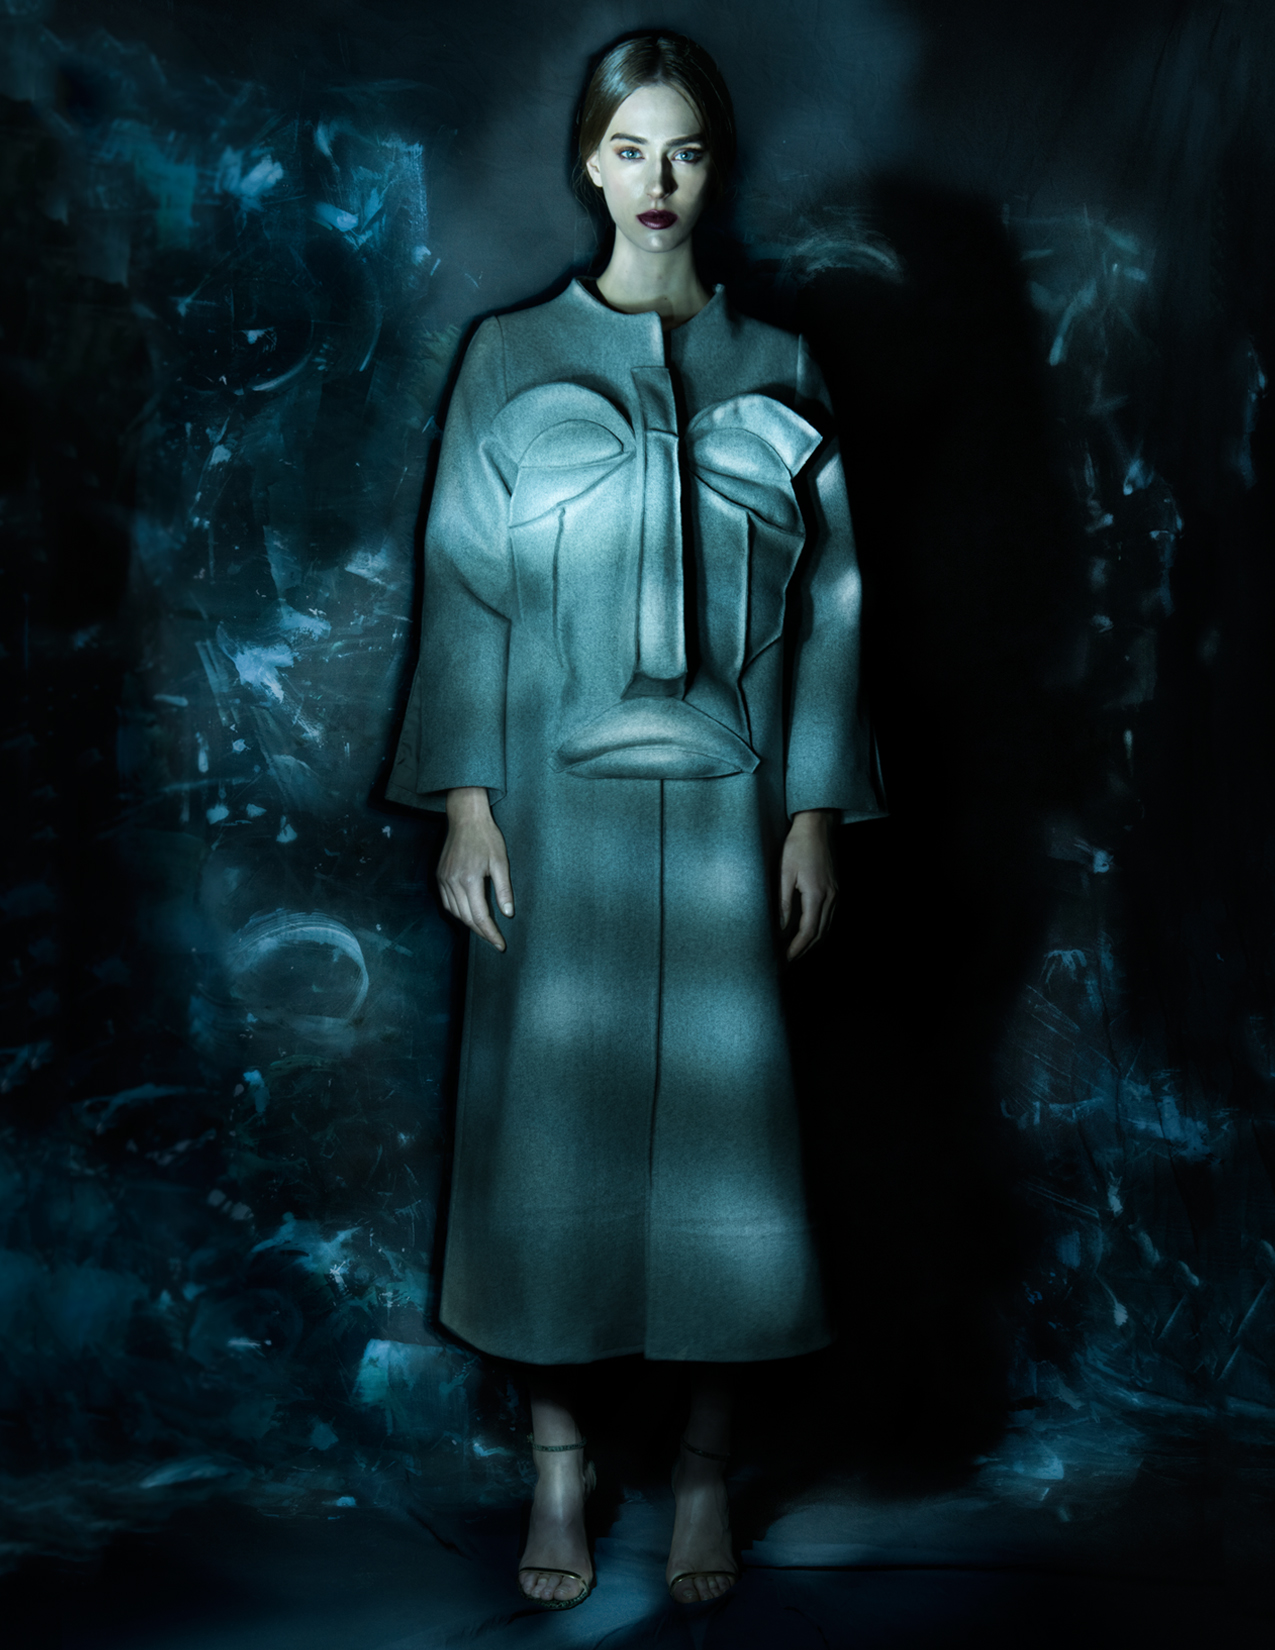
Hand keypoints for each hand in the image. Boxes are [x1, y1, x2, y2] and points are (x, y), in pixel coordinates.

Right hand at [438, 787, 513, 951]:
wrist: (466, 818)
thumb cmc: (486, 837)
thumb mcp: (500, 862)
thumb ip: (503, 889)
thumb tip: (507, 914)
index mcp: (469, 880)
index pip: (480, 916)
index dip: (491, 933)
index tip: (501, 945)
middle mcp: (453, 882)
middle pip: (467, 918)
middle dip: (482, 932)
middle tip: (495, 941)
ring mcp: (443, 879)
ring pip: (455, 912)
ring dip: (469, 924)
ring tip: (485, 931)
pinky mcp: (439, 876)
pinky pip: (447, 902)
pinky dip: (458, 912)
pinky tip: (468, 915)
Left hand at [780, 809, 837, 961]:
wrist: (817, 825)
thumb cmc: (797, 845)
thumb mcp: (784, 873)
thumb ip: (783, 903)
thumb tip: (780, 928)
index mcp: (817, 894)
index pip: (807, 932)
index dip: (796, 949)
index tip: (784, 960)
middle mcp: (831, 897)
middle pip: (819, 935)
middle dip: (802, 951)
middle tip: (785, 962)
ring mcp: (836, 893)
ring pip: (825, 928)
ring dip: (810, 943)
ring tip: (793, 953)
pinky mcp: (835, 889)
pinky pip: (828, 917)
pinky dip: (817, 930)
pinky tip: (806, 933)